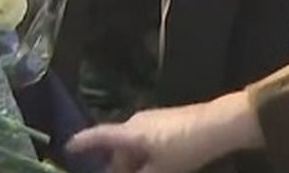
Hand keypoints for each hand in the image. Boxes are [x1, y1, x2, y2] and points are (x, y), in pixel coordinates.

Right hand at [67, 92, 264, 172]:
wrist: (220, 124)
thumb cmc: (185, 146)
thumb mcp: (160, 170)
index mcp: (130, 131)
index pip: (99, 136)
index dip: (82, 143)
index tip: (68, 148)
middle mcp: (137, 122)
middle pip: (118, 147)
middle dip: (117, 167)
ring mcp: (154, 121)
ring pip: (134, 146)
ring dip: (134, 165)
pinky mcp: (169, 123)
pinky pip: (148, 143)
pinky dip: (146, 158)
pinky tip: (157, 169)